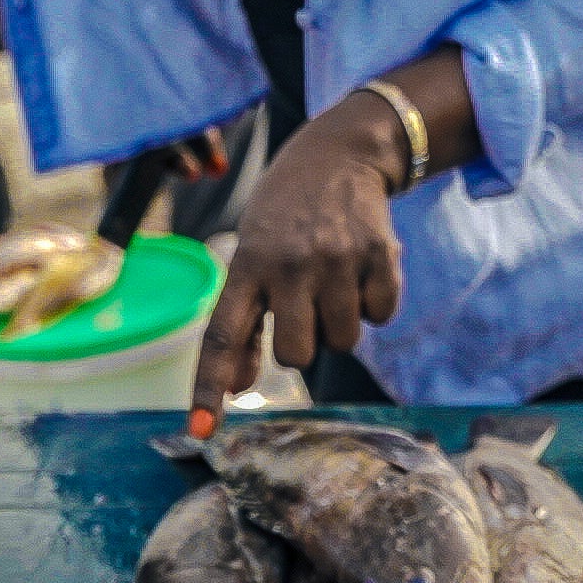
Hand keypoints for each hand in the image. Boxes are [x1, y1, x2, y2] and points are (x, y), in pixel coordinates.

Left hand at [187, 98, 407, 433]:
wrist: (340, 152)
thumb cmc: (284, 219)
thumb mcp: (251, 256)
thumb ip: (244, 322)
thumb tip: (239, 389)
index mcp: (247, 264)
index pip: (222, 336)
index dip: (209, 386)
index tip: (200, 430)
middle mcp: (289, 264)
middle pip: (296, 356)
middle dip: (302, 343)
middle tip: (303, 303)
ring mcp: (337, 259)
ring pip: (343, 342)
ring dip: (339, 325)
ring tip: (332, 282)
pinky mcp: (380, 254)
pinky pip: (381, 316)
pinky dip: (374, 304)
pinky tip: (360, 270)